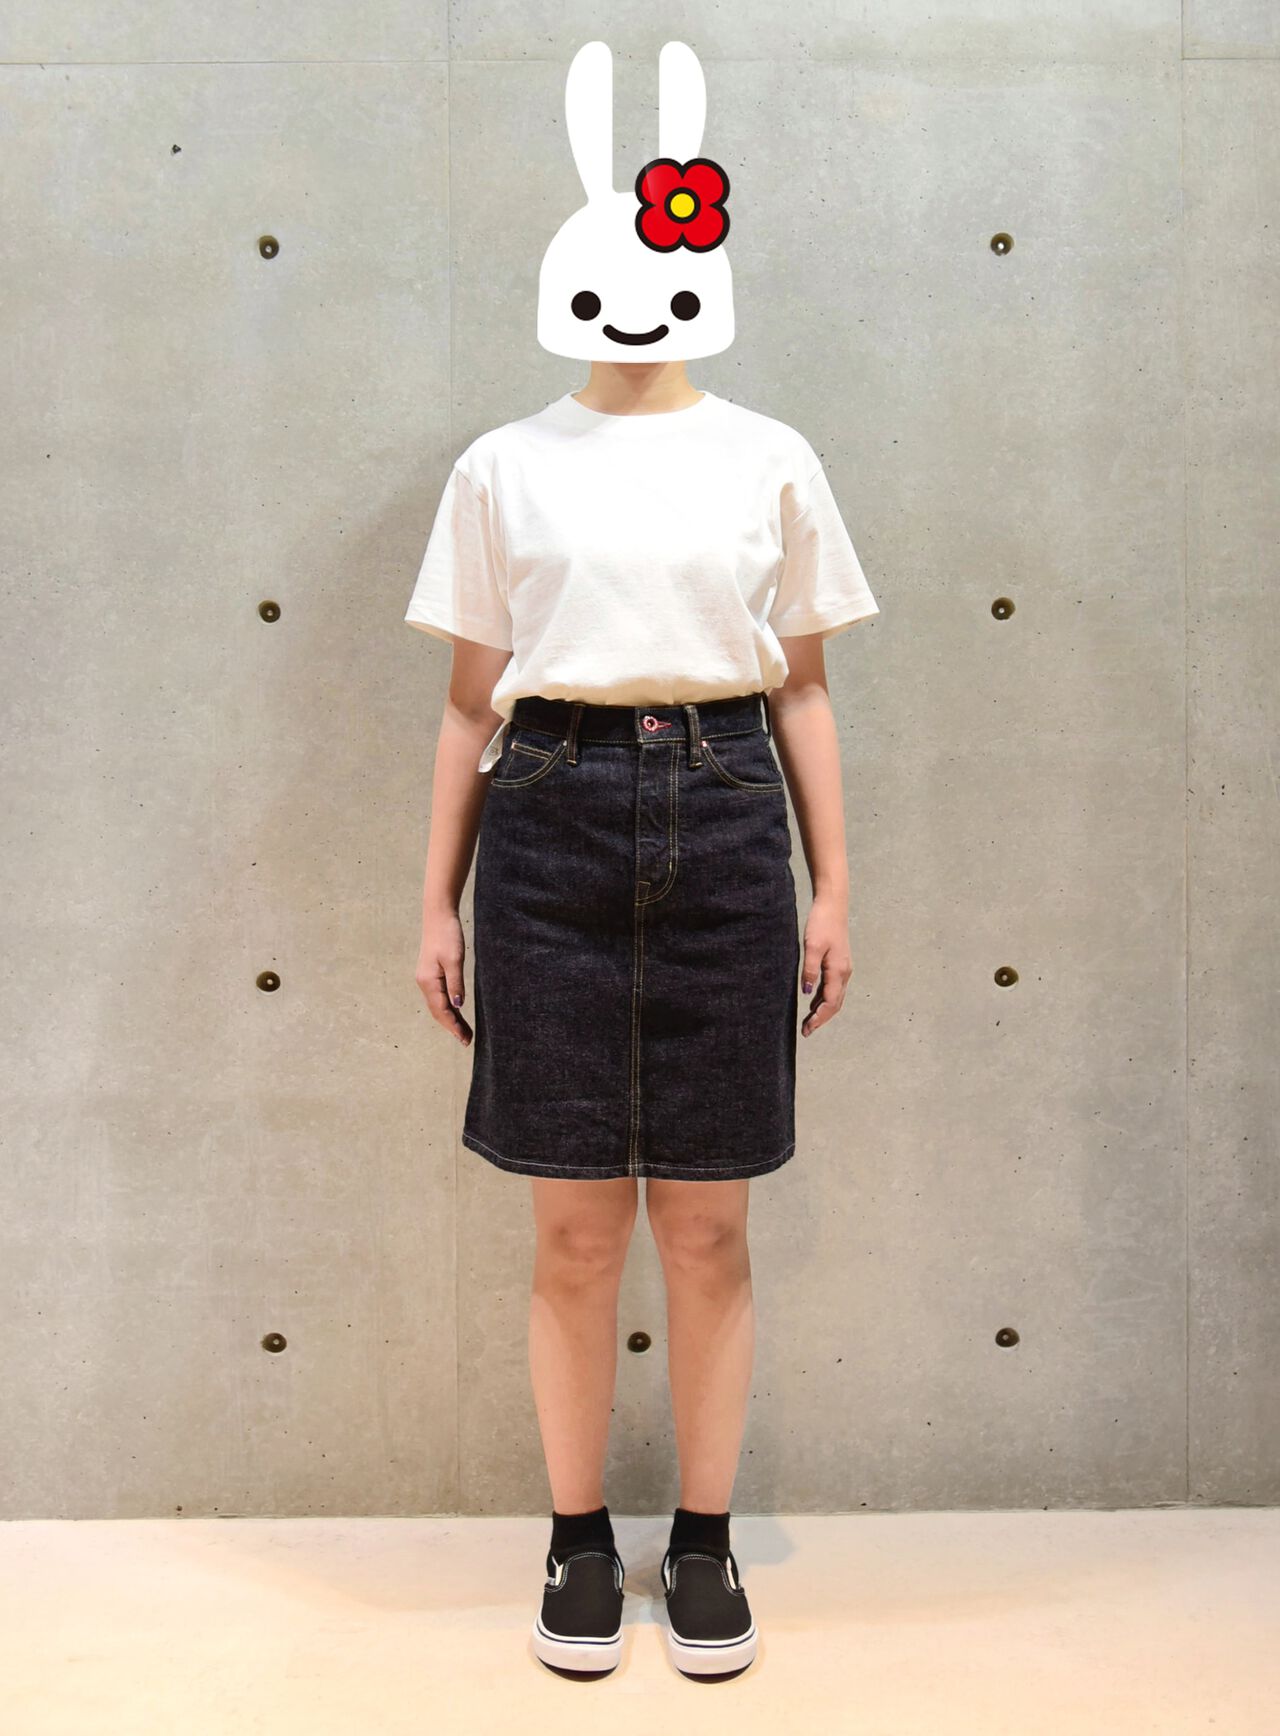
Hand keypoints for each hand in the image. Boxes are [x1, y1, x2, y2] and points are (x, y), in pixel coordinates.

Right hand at [416, 908, 472, 1044]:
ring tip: (463, 1031)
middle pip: (438, 1012)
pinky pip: (438, 997)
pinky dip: (447, 1008)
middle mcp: (424, 982)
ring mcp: (426, 978)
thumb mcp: (454, 959)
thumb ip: (456, 983)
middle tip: (466, 1040)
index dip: (453, 1026)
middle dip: (451, 1027)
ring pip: (437, 1005)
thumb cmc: (447, 934)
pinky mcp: (431, 973)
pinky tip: (455, 1012)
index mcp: (428, 981)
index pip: (441, 1011)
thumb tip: (457, 1006)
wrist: (438, 915)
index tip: (464, 1039)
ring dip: (450, 1019)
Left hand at [800, 896, 851, 1037]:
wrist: (833, 905)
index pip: (830, 1003)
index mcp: (838, 971)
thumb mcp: (813, 946)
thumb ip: (810, 970)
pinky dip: (825, 998)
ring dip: (824, 1010)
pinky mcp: (839, 963)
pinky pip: (833, 987)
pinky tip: (814, 1001)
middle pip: (835, 1004)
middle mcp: (844, 973)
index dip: (819, 1018)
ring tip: (809, 1021)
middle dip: (822, 1019)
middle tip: (807, 1031)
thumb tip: (808, 992)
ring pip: (835, 997)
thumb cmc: (822, 923)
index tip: (807, 1029)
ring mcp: (843, 968)